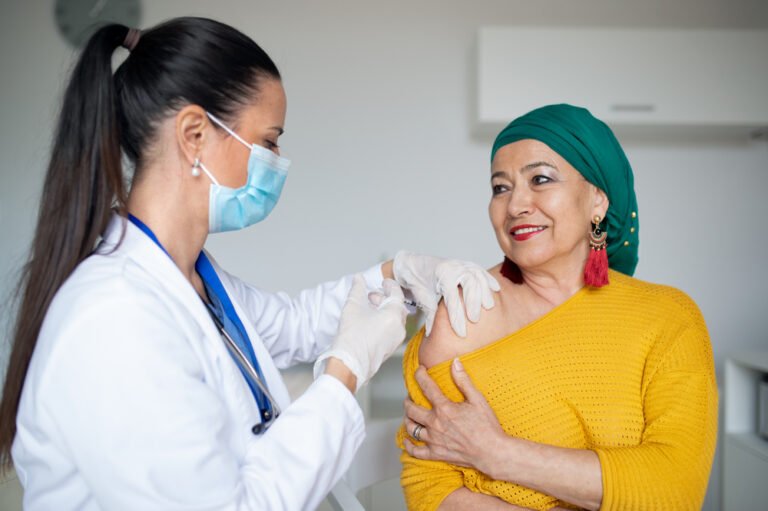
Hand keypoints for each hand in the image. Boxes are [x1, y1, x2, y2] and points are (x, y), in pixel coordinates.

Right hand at [314, 275, 406, 391]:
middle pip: (397, 306)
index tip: (384, 281)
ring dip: (383, 310)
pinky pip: (392, 329)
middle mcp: (400, 328)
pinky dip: (384, 321)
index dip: (390, 285)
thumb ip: (357, 288)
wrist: (349, 363)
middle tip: (371, 295)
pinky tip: (370, 321)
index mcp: (394, 316)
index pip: (397, 294)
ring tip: (368, 308)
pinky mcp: (391, 348)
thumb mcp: (353, 306)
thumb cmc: (352, 337)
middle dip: (384, 298)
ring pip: (395, 318)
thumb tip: (358, 279)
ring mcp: (396, 339)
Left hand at [392, 251, 499, 336]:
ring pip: (477, 276)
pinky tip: (495, 289)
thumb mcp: (422, 298)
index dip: (457, 317)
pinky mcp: (465, 264)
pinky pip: (479, 270)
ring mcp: (460, 264)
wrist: (413, 264)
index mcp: (440, 276)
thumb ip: (430, 315)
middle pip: (469, 284)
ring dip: (484, 292)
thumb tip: (433, 335)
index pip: (452, 298)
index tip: (461, 333)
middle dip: (473, 303)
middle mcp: (452, 268)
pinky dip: (488, 279)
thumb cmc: (418, 281)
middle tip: (474, 320)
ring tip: (488, 307)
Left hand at [403, 358, 506, 475]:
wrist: (492, 452)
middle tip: (411, 396)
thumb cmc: (487, 427)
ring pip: (411, 428)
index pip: (426, 387)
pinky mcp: (436, 454)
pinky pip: (416, 451)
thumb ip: (464, 380)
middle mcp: (435, 423)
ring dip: (407, 419)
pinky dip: (409, 445)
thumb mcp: (478, 399)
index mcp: (444, 408)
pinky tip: (407, 440)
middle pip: (411, 409)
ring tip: (410, 414)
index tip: (419, 370)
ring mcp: (434, 440)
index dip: (420, 375)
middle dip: (408, 400)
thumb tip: (455, 362)